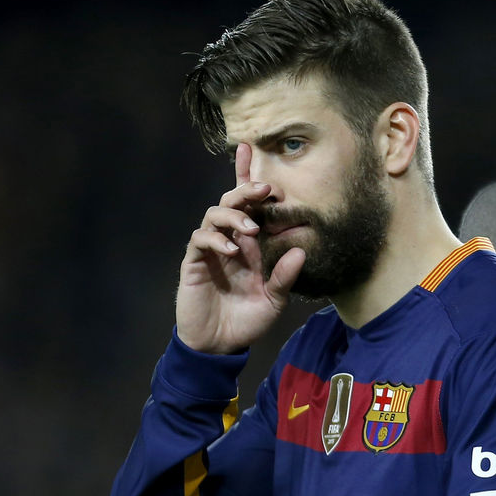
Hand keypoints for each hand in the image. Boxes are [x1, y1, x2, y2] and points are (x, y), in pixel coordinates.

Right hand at [175, 144, 305, 353]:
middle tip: (264, 189)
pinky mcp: (195, 262)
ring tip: (251, 229)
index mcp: (249, 244)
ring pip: (214, 214)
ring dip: (233, 215)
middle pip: (231, 202)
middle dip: (245, 190)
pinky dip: (216, 239)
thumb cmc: (246, 321)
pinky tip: (232, 250)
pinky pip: (201, 239)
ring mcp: (210, 250)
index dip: (246, 177)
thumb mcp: (274, 301)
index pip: (249, 205)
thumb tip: (300, 250)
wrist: (218, 344)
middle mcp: (230, 240)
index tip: (251, 150)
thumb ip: (285, 277)